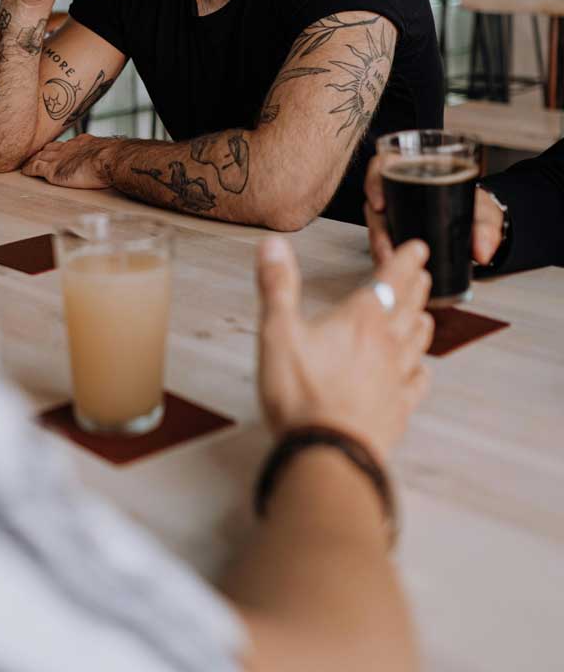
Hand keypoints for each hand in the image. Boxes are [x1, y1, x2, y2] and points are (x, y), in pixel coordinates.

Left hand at [21, 134, 117, 188]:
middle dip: (42, 151)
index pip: (65, 144)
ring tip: (27, 163)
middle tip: (36, 154)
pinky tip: (24, 171)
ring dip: (33, 159)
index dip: (58, 147)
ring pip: (40, 156)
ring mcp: (58, 158)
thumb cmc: (113, 158)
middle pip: (50, 147)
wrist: (108, 159)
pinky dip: (28, 169)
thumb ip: (105, 154)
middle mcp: (67, 148)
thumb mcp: (109, 152)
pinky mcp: (52, 170)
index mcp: (81, 142)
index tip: (54, 149)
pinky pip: (35, 167)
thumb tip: (114, 159)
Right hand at [256, 235, 432, 461]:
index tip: (417, 247)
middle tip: (423, 273)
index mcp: (359, 321)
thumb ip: (278, 286)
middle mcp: (384, 345)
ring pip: (417, 343)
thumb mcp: (278, 333)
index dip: (405, 261)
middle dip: (416, 286)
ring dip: (421, 322)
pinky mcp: (397, 411)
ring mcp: (394, 379)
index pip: (390, 281)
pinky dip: (421, 372)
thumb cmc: (301, 395)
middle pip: (408, 308)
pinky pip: (417, 385)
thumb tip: (274, 245)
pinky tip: (422, 371)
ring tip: (425, 314)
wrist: (328, 453)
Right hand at [364, 156, 503, 266]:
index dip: (373, 182)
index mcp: (415, 174)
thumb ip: (486, 230)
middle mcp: (399, 195)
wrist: (481, 231)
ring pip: (376, 230)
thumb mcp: (484, 214)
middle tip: (388, 250)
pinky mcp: (396, 237)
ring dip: (381, 250)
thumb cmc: (477, 212)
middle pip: (374, 205)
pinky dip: (387, 259)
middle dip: (378, 231)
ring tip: (392, 266)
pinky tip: (393, 271)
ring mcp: (394, 217)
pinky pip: (383, 247)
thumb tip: (483, 251)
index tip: (380, 204)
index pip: (382, 167)